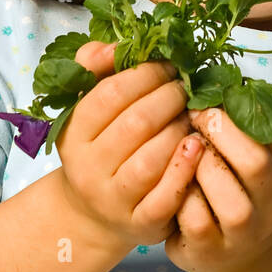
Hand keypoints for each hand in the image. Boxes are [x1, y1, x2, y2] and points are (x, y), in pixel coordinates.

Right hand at [56, 41, 205, 247]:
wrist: (94, 214)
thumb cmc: (100, 147)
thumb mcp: (87, 107)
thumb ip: (95, 68)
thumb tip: (114, 46)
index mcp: (73, 134)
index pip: (110, 93)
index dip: (146, 74)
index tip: (169, 66)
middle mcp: (87, 168)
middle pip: (136, 123)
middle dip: (170, 98)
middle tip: (186, 89)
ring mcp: (113, 199)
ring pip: (152, 158)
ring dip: (180, 130)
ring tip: (192, 117)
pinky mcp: (140, 224)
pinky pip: (166, 196)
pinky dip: (186, 168)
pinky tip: (198, 148)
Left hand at [163, 88, 271, 271]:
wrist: (232, 252)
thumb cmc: (238, 186)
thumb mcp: (258, 153)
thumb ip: (258, 118)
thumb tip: (248, 82)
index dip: (240, 109)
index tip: (213, 99)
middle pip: (255, 160)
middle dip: (218, 130)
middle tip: (194, 116)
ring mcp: (244, 232)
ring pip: (223, 189)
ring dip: (196, 162)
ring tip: (184, 148)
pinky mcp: (210, 250)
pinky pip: (192, 215)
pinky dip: (179, 191)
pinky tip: (174, 180)